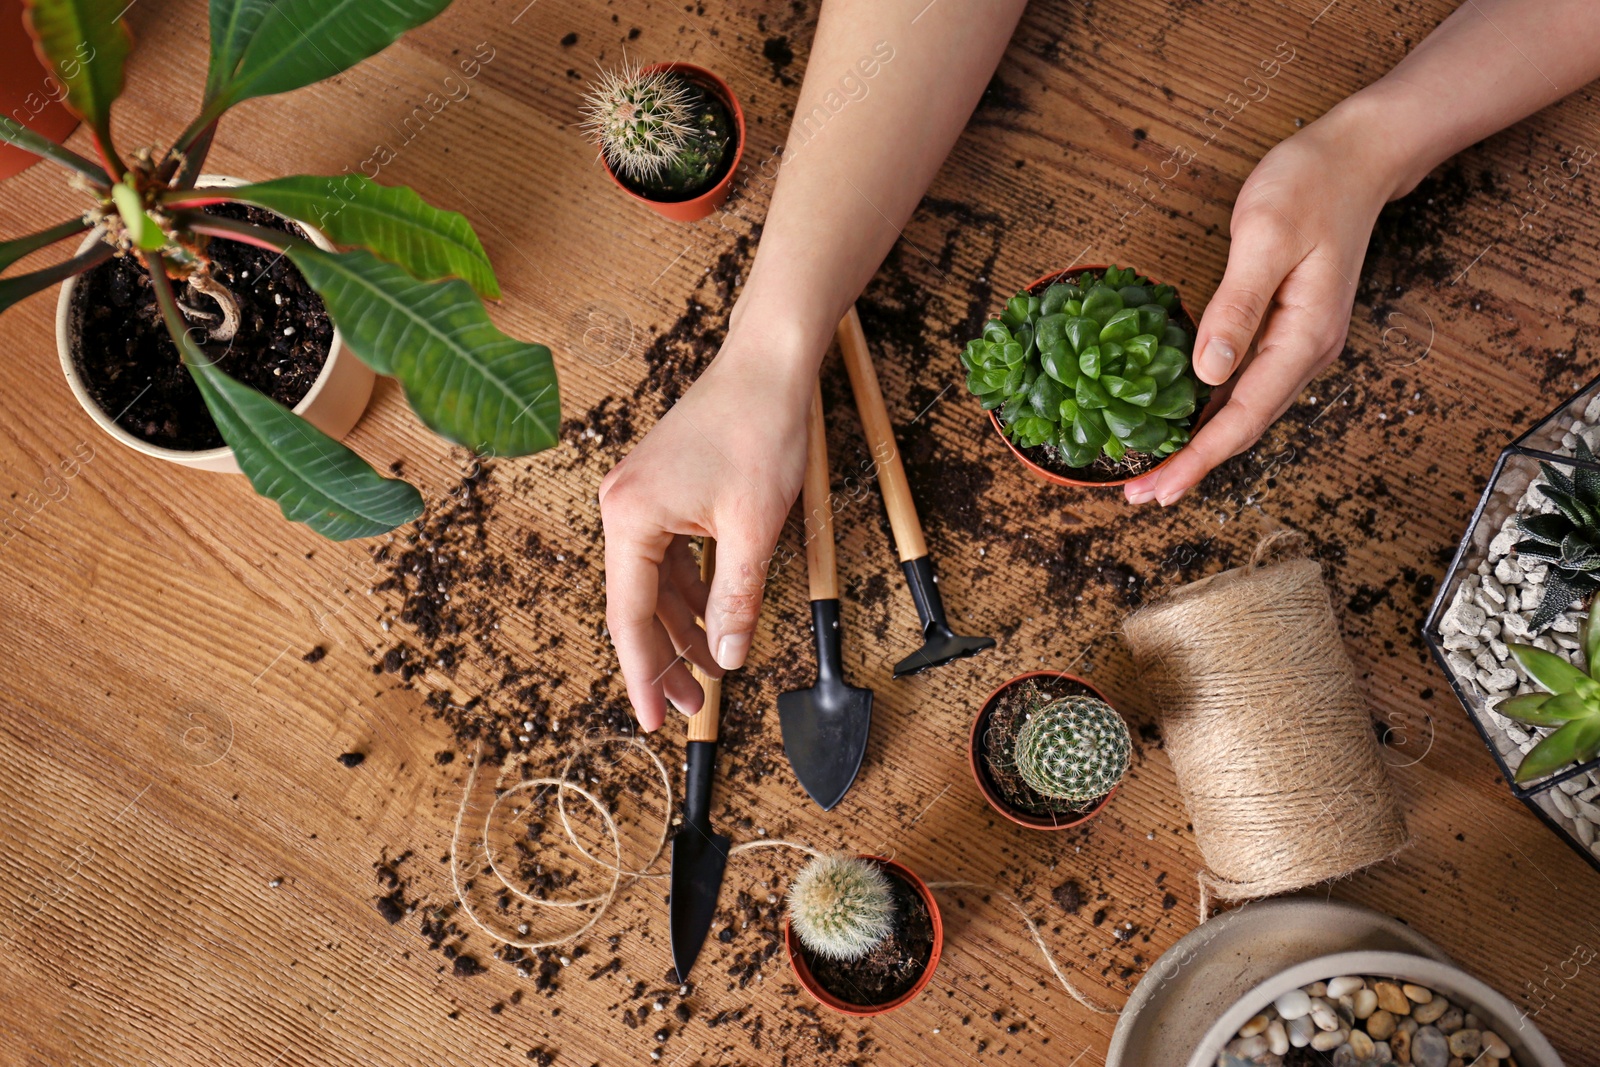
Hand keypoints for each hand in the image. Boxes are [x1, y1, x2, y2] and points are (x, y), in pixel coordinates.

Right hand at [598, 326, 811, 730]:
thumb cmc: (759, 429)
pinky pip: (667, 557)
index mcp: (631, 517)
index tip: (655, 719)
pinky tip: (710, 620)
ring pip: (653, 584)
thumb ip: (737, 598)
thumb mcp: (754, 527)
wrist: (767, 364)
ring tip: (709, 671)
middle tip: (690, 705)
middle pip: (636, 605)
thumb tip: (729, 655)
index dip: (644, 674)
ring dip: (680, 628)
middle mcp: (621, 507)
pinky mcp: (661, 491)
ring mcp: (638, 497)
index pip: (631, 617)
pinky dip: (689, 591)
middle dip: (665, 658)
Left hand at [1124, 105, 1401, 505]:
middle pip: (1244, 427)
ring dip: (1201, 447)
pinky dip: (1213, 414)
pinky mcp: (1287, 332)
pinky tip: (1184, 426)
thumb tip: (1208, 373)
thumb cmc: (1310, 186)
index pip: (1243, 417)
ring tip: (1154, 474)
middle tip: (1140, 495)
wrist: (1357, 158)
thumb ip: (1236, 307)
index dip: (1198, 458)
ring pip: (1245, 412)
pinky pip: (1246, 387)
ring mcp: (1299, 345)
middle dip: (1192, 466)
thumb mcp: (1264, 238)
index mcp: (1304, 338)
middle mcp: (1306, 353)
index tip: (1157, 488)